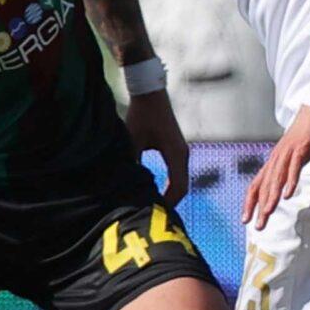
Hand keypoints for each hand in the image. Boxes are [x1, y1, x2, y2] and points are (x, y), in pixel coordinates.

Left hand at [124, 88, 189, 205]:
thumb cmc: (142, 114)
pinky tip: (156, 191)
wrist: (150, 92)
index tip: (155, 213)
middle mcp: (182, 154)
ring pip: (180, 180)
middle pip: (182, 187)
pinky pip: (177, 173)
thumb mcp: (133, 140)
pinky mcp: (176, 148)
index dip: (168, 203)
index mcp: (175, 153)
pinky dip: (170, 184)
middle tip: (155, 216)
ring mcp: (181, 151)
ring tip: (155, 206)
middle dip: (170, 202)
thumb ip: (132, 162)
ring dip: (170, 194)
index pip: (179, 187)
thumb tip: (126, 185)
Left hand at [245, 105, 309, 225]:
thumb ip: (288, 169)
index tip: (246, 220)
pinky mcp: (301, 147)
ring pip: (276, 178)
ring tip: (268, 213)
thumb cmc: (307, 133)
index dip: (250, 203)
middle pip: (264, 185)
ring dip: (271, 197)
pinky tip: (289, 194)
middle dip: (259, 207)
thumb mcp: (294, 154)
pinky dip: (291, 180)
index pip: (256, 184)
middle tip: (258, 226)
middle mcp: (276, 157)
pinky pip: (294, 166)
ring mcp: (287, 152)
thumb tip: (284, 186)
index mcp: (274, 161)